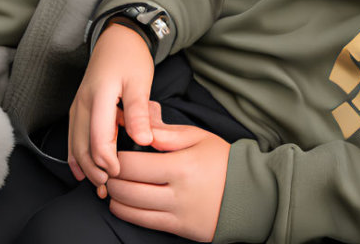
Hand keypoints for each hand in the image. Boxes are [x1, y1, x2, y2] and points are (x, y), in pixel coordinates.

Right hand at [68, 22, 154, 187]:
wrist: (117, 38)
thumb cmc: (131, 58)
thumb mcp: (140, 81)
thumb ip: (140, 112)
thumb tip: (144, 140)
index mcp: (99, 96)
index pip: (98, 137)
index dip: (107, 160)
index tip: (119, 173)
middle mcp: (83, 102)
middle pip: (81, 144)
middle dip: (93, 169)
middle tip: (108, 187)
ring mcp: (78, 105)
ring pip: (74, 142)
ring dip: (84, 165)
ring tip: (98, 185)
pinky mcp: (79, 107)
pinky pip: (73, 136)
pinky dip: (77, 154)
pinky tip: (82, 170)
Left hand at [105, 103, 230, 241]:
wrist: (251, 195)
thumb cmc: (222, 161)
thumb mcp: (199, 138)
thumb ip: (168, 134)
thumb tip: (142, 130)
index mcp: (182, 166)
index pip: (134, 165)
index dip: (116, 159)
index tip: (113, 152)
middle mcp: (177, 192)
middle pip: (127, 188)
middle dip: (111, 178)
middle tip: (108, 169)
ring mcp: (177, 213)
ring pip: (131, 208)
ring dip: (114, 196)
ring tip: (113, 184)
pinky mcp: (179, 229)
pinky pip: (144, 223)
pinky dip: (126, 212)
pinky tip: (121, 203)